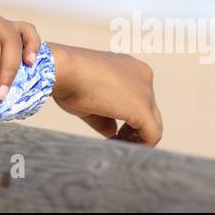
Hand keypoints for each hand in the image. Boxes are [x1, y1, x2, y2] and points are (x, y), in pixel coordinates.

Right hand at [48, 43, 162, 145]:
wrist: (61, 69)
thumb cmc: (68, 79)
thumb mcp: (89, 99)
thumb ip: (105, 117)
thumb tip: (112, 132)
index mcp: (131, 68)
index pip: (139, 99)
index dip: (127, 119)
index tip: (112, 130)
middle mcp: (143, 76)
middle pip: (149, 112)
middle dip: (132, 129)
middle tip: (114, 140)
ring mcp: (145, 91)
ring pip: (153, 124)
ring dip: (136, 139)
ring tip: (115, 144)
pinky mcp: (142, 108)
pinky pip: (152, 135)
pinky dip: (139, 146)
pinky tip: (117, 146)